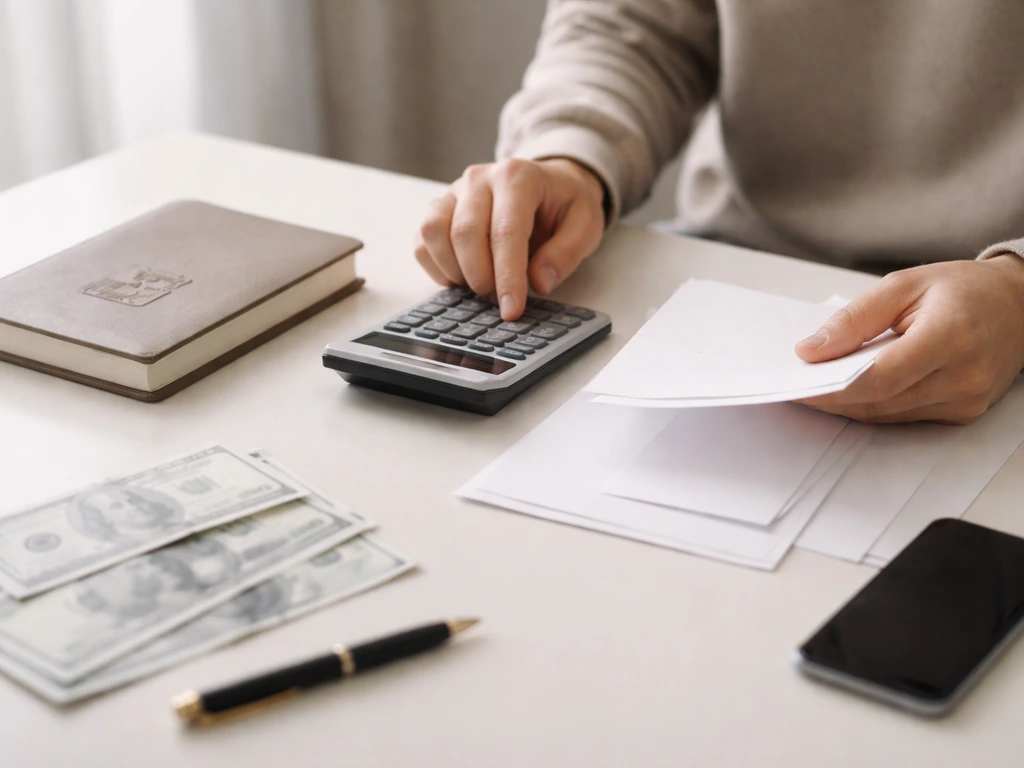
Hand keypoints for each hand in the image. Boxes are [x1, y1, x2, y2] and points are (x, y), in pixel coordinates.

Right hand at [414, 158, 605, 319]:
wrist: (551, 182)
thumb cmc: (565, 204)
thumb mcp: (586, 225)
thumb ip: (566, 253)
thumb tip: (538, 282)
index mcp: (518, 177)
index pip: (506, 232)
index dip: (507, 277)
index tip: (511, 310)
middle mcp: (480, 178)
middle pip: (465, 233)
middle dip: (481, 278)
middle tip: (500, 301)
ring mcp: (454, 191)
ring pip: (435, 233)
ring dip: (455, 272)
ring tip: (481, 287)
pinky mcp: (439, 207)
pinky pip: (423, 239)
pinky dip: (437, 267)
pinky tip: (461, 278)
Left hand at [794, 255, 1023, 423]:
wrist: (1019, 305)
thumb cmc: (964, 289)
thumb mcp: (902, 285)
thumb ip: (854, 320)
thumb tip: (810, 351)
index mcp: (951, 337)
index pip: (879, 377)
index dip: (831, 386)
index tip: (797, 382)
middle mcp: (963, 376)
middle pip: (879, 401)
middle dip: (831, 397)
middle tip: (796, 384)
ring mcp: (965, 400)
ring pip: (887, 415)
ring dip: (848, 404)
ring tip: (817, 385)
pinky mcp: (961, 413)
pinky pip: (903, 416)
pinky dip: (873, 404)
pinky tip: (852, 389)